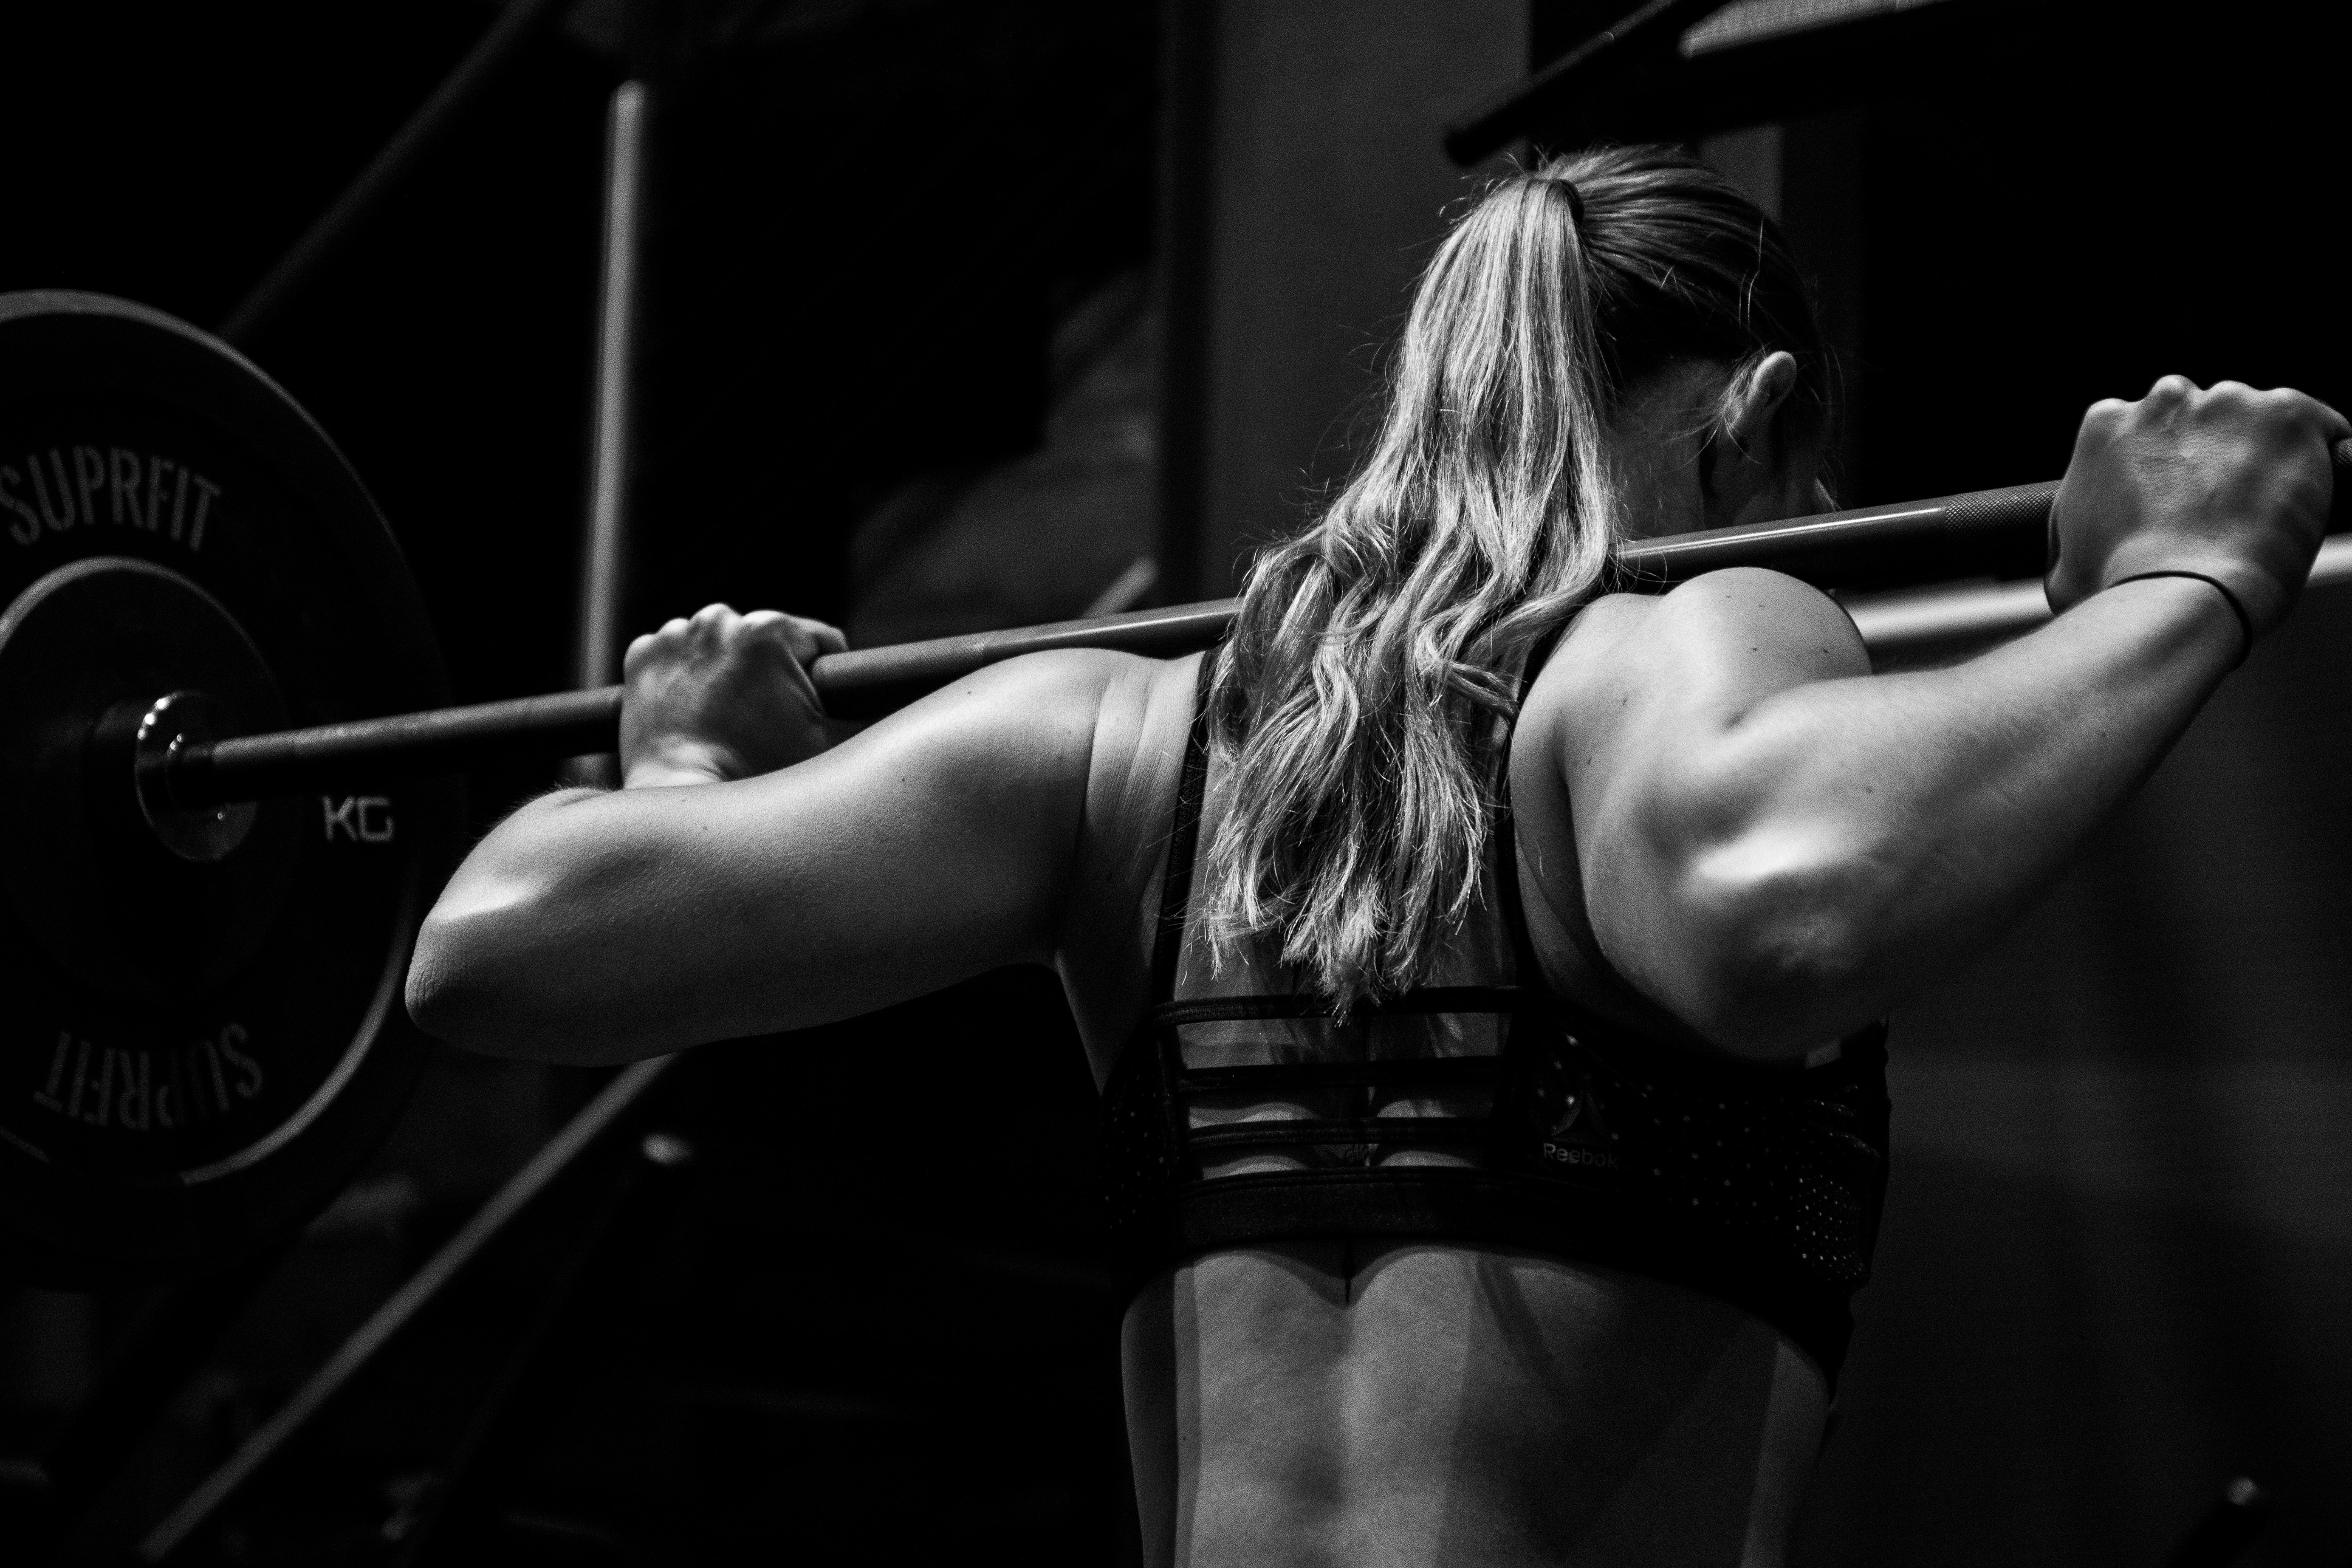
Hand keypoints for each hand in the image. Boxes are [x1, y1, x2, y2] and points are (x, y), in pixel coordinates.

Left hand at [619, 604, 848, 787]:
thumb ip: (868, 710)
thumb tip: (895, 699)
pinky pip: (675, 654)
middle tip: (767, 720)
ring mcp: (673, 636)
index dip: (824, 675)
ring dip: (725, 669)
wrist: (686, 802)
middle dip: (770, 672)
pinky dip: (685, 675)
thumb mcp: (830, 742)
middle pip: (764, 639)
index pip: (817, 640)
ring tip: (729, 717)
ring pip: (718, 644)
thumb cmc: (763, 774)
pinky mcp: (641, 656)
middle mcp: (717, 620)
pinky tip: (695, 711)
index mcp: (769, 630)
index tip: (814, 704)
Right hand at [2046, 375, 2348, 645]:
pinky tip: (2303, 508)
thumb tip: (2076, 554)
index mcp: (2106, 424)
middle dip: (2214, 456)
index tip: (2177, 505)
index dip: (2166, 471)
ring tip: (2260, 520)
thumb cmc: (2115, 592)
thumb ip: (2076, 535)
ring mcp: (2231, 403)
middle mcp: (2165, 400)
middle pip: (2205, 419)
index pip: (2150, 431)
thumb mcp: (2066, 560)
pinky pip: (2325, 432)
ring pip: (2261, 425)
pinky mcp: (2289, 416)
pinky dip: (2323, 464)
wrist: (2175, 598)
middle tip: (2218, 513)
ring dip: (2264, 461)